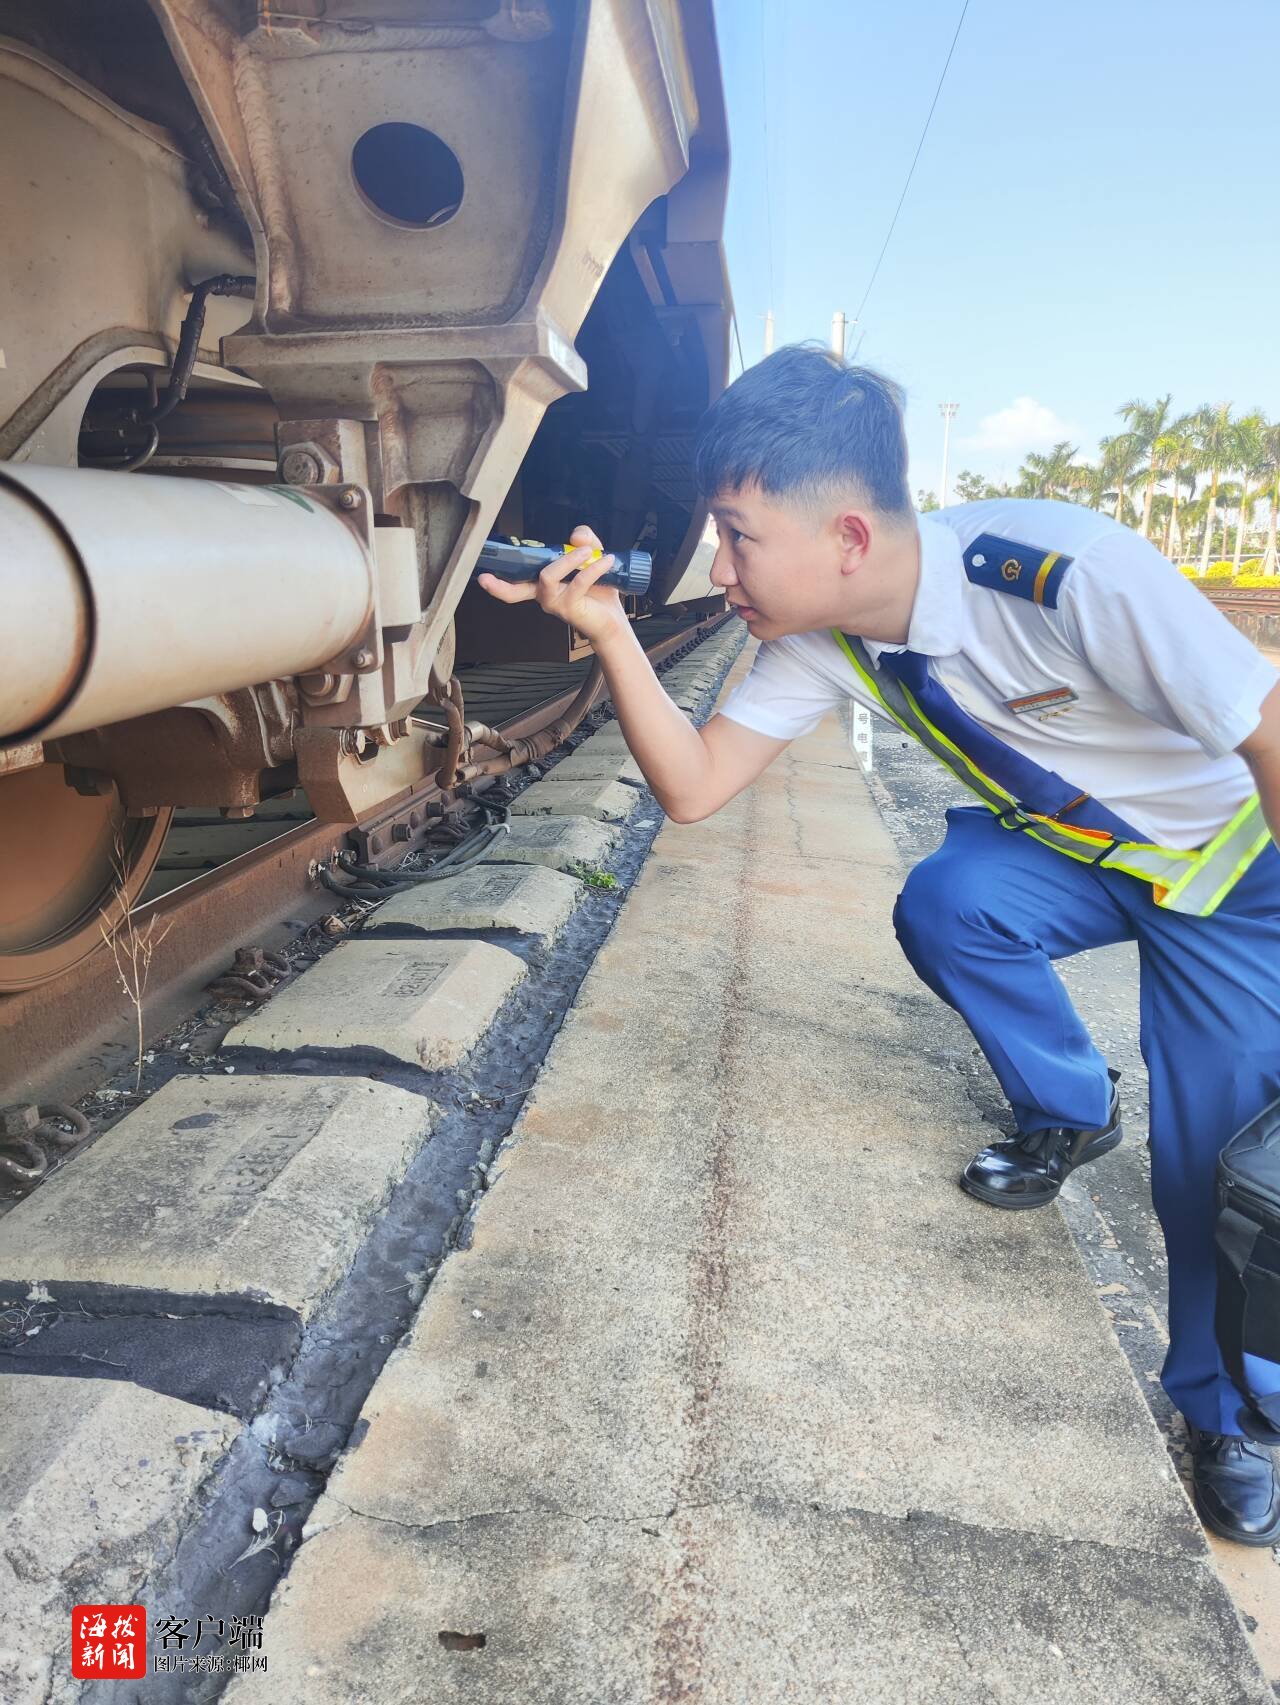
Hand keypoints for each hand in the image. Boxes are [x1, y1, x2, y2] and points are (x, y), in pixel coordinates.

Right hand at [476, 524, 627, 646]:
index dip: (497, 581)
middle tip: (487, 578)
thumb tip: (577, 535)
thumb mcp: (591, 558)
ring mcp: (554, 603)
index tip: (482, 576)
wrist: (613, 620)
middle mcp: (543, 595)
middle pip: (515, 590)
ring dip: (569, 559)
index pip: (514, 582)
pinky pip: (577, 582)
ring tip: (590, 552)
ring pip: (548, 575)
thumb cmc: (598, 592)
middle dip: (500, 585)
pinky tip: (606, 562)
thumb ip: (584, 542)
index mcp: (542, 583)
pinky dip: (592, 568)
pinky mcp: (570, 608)